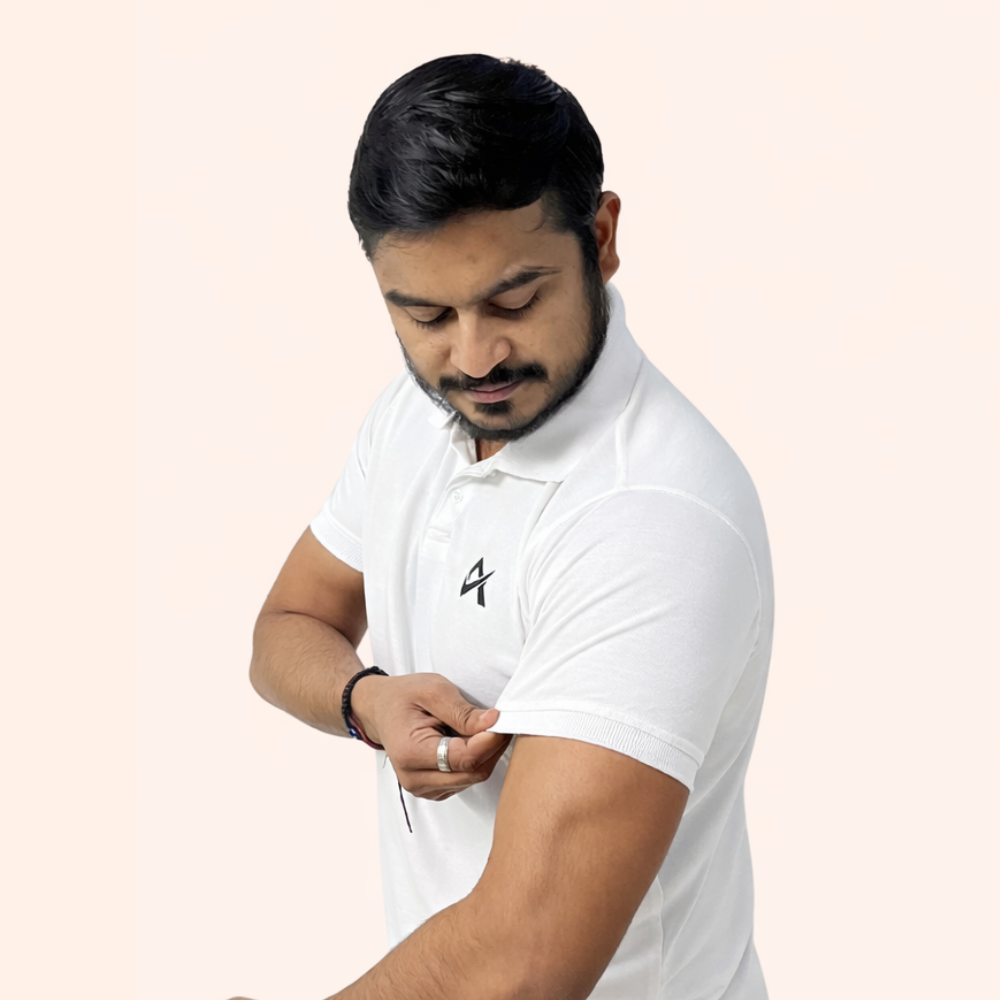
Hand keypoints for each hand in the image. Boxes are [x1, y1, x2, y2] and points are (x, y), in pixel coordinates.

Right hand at [351, 672, 511, 799]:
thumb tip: (494, 723)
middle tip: (500, 722)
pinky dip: (474, 761)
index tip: (503, 721)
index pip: (464, 758)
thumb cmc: (404, 697)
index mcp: (410, 753)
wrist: (381, 709)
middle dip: (491, 748)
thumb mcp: (433, 690)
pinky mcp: (433, 789)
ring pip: (472, 778)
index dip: (490, 741)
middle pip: (472, 773)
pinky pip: (465, 780)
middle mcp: (414, 778)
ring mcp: (423, 788)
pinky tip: (467, 741)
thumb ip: (463, 711)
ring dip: (484, 754)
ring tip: (478, 728)